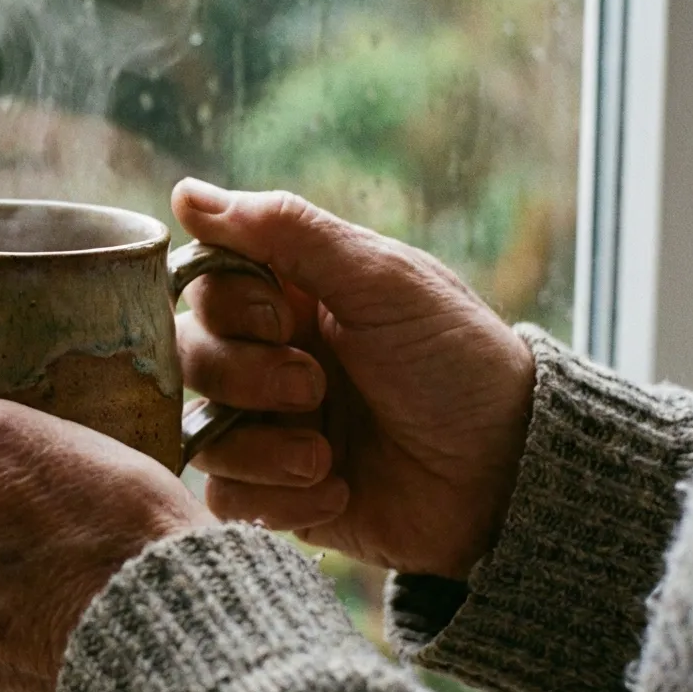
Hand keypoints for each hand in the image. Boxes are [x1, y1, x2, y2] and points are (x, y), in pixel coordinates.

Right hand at [171, 178, 534, 579]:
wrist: (507, 474)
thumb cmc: (455, 361)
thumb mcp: (379, 279)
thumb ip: (283, 230)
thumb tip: (185, 193)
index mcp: (292, 295)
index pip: (202, 283)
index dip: (227, 303)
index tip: (282, 315)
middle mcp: (270, 356)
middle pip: (188, 356)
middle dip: (245, 376)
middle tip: (315, 385)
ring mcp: (270, 427)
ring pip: (197, 430)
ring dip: (259, 445)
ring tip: (324, 454)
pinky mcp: (276, 493)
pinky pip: (224, 495)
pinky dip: (274, 498)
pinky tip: (336, 488)